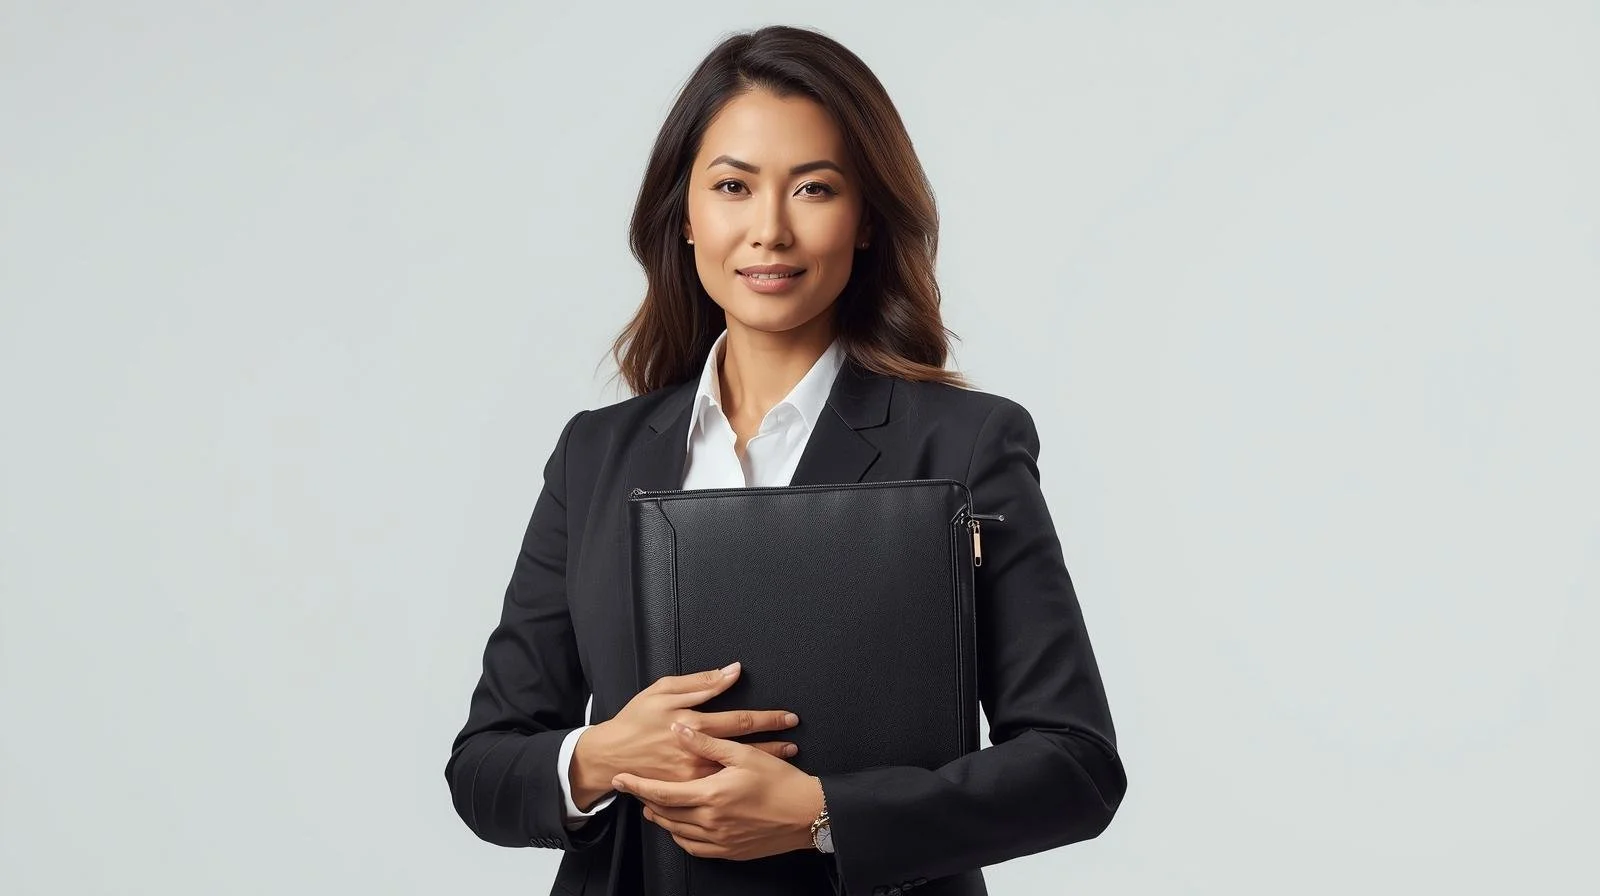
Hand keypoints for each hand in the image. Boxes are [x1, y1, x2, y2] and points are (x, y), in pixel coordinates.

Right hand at [570, 662, 799, 808]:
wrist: (611, 756)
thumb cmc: (636, 720)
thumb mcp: (664, 690)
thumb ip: (702, 682)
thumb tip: (732, 671)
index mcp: (694, 724)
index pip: (742, 720)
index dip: (769, 719)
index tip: (789, 718)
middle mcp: (698, 752)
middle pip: (746, 748)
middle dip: (775, 744)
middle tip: (795, 742)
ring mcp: (693, 775)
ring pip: (737, 770)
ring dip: (764, 764)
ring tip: (785, 758)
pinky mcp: (687, 791)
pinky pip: (719, 787)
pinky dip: (740, 782)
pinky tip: (756, 780)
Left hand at [613, 722, 824, 860]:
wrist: (808, 815)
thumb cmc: (781, 782)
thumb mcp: (744, 754)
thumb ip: (707, 742)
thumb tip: (680, 729)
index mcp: (711, 795)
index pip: (662, 792)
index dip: (637, 785)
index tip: (620, 779)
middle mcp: (711, 821)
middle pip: (664, 814)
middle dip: (644, 801)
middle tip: (632, 789)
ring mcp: (719, 840)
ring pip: (676, 831)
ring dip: (660, 818)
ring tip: (652, 805)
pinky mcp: (729, 851)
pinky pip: (693, 847)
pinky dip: (680, 836)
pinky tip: (679, 826)